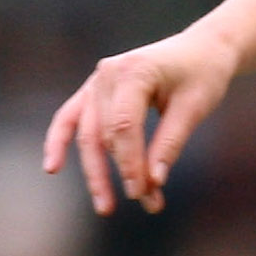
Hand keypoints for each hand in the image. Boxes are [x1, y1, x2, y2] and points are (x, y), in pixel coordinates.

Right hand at [42, 24, 241, 212]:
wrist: (201, 49)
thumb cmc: (203, 75)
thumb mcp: (195, 108)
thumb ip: (170, 143)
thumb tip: (154, 182)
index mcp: (134, 72)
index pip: (124, 126)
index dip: (131, 162)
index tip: (144, 192)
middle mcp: (107, 74)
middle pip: (104, 133)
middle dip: (121, 172)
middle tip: (141, 203)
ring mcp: (96, 81)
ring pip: (88, 133)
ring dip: (95, 170)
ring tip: (105, 206)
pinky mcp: (94, 91)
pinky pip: (71, 118)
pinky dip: (60, 141)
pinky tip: (52, 167)